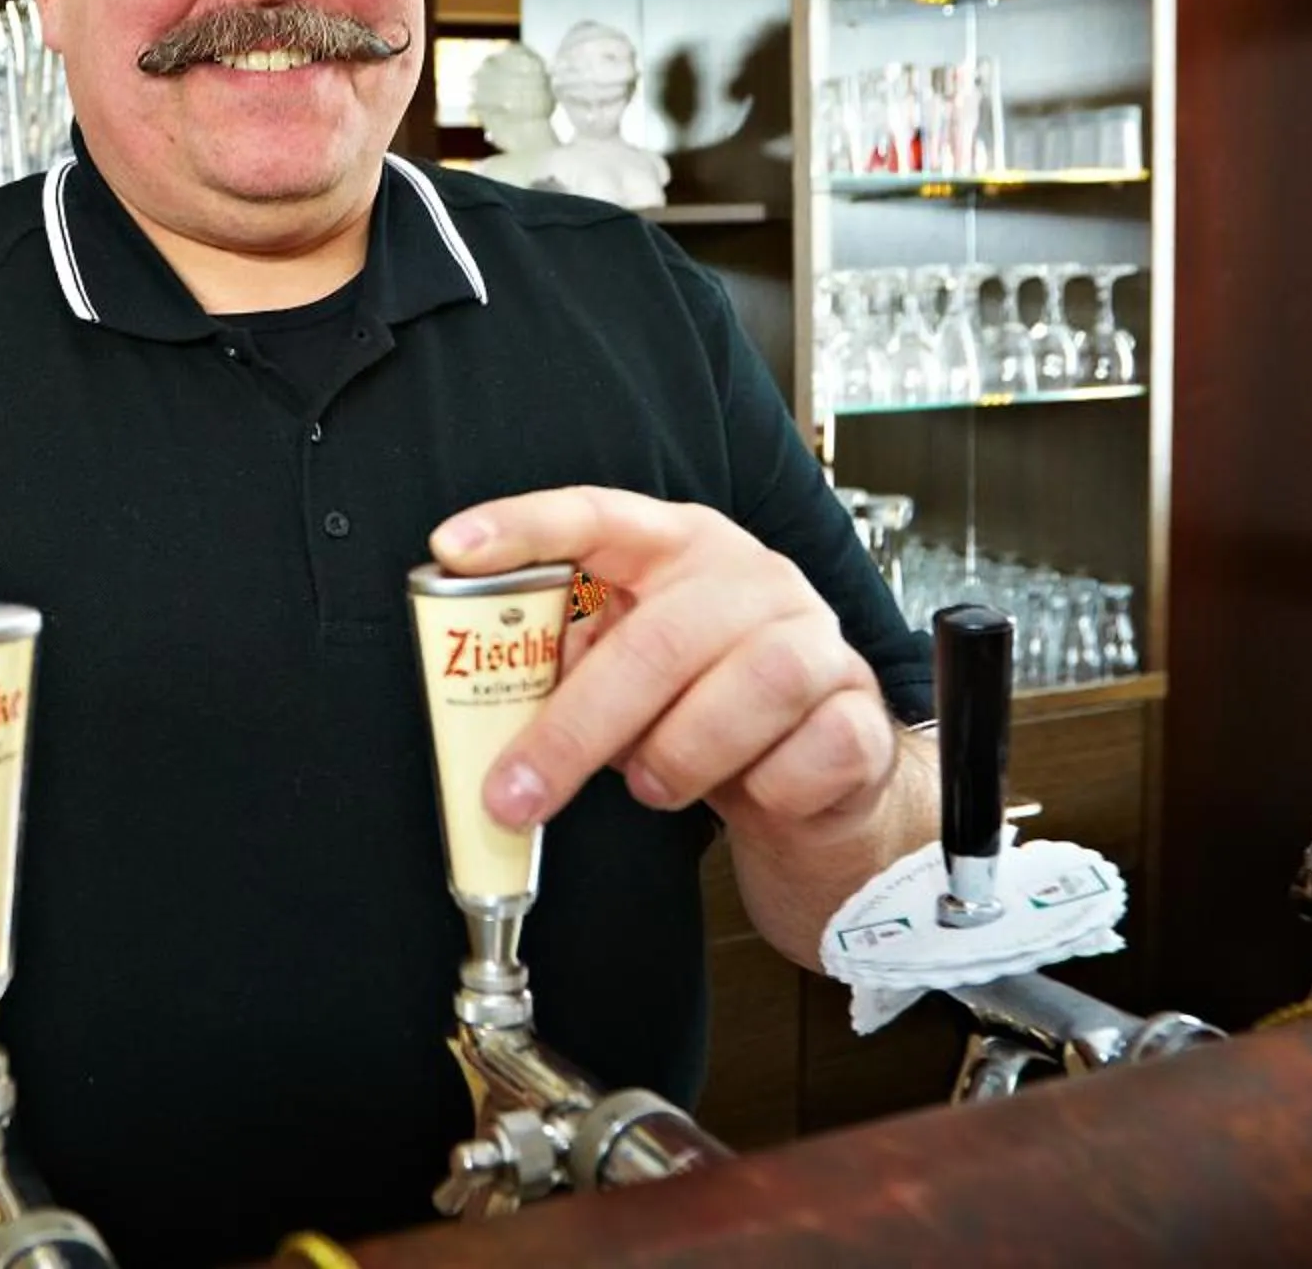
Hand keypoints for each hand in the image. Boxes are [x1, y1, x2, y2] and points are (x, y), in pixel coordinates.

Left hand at [430, 486, 903, 838]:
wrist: (820, 770)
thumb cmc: (703, 706)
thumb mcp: (632, 675)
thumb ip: (574, 671)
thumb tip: (493, 715)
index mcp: (679, 547)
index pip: (596, 515)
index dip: (524, 526)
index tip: (451, 547)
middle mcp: (752, 578)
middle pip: (658, 641)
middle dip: (574, 731)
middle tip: (515, 794)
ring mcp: (816, 638)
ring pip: (744, 695)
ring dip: (676, 761)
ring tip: (652, 783)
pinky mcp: (860, 712)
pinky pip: (800, 761)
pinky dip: (759, 792)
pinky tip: (749, 788)